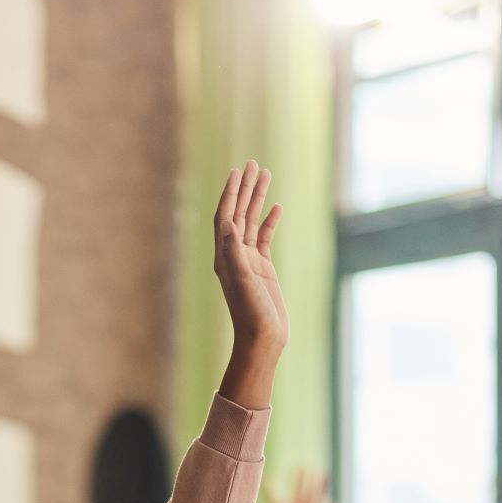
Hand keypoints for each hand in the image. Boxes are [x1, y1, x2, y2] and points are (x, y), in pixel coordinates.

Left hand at [212, 161, 286, 405]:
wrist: (263, 339)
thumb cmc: (251, 314)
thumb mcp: (243, 282)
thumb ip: (235, 252)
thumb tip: (228, 224)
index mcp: (224, 256)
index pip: (225, 217)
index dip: (230, 193)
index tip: (237, 171)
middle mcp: (233, 255)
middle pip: (238, 213)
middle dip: (245, 188)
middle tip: (253, 163)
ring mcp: (248, 261)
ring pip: (252, 221)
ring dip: (258, 198)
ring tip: (266, 174)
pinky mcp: (263, 268)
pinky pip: (264, 237)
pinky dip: (270, 221)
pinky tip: (278, 207)